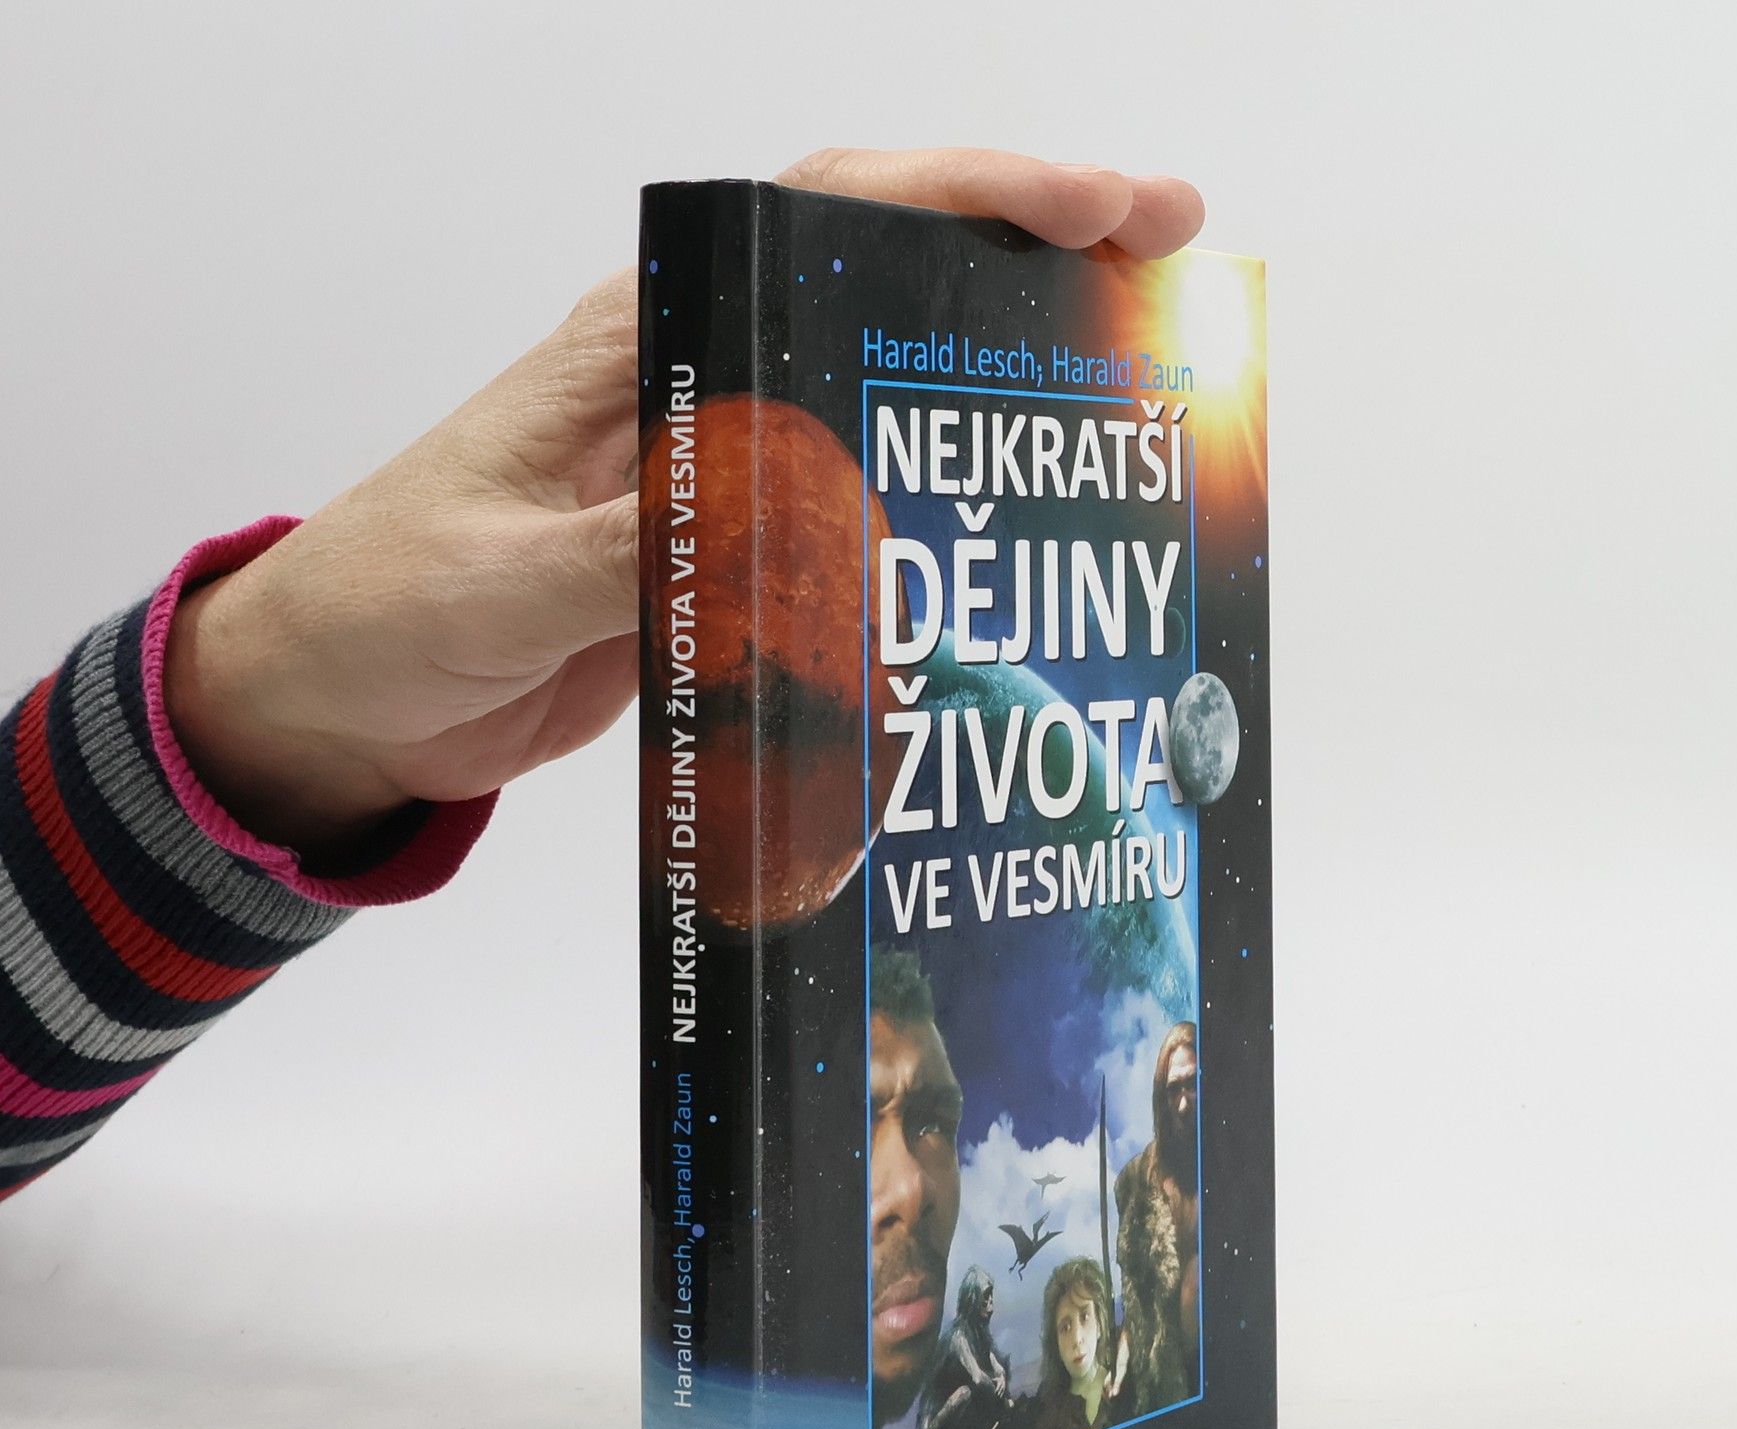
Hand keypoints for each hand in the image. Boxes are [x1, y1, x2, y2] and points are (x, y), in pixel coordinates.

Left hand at [164, 148, 1204, 860]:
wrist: (343, 697)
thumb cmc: (389, 607)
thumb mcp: (498, 584)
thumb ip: (631, 557)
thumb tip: (783, 548)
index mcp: (639, 347)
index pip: (819, 219)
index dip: (969, 196)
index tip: (1098, 206)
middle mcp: (698, 385)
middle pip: (881, 283)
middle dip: (1028, 261)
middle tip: (1166, 266)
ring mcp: (721, 471)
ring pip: (884, 395)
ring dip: (994, 391)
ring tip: (1124, 401)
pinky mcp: (726, 556)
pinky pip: (853, 516)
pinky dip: (933, 517)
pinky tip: (1005, 550)